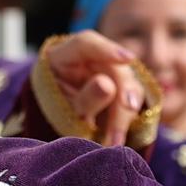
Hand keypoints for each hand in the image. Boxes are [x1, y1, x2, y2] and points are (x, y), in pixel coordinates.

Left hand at [38, 31, 149, 145]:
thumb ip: (83, 98)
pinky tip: (117, 139)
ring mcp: (109, 72)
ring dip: (125, 116)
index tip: (127, 59)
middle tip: (116, 132)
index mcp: (64, 56)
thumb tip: (109, 85)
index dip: (108, 49)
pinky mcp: (122, 88)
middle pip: (115, 69)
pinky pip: (131, 101)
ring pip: (129, 86)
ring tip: (114, 142)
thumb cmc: (54, 110)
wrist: (56, 121)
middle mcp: (91, 59)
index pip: (86, 43)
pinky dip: (126, 121)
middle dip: (121, 101)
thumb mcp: (62, 108)